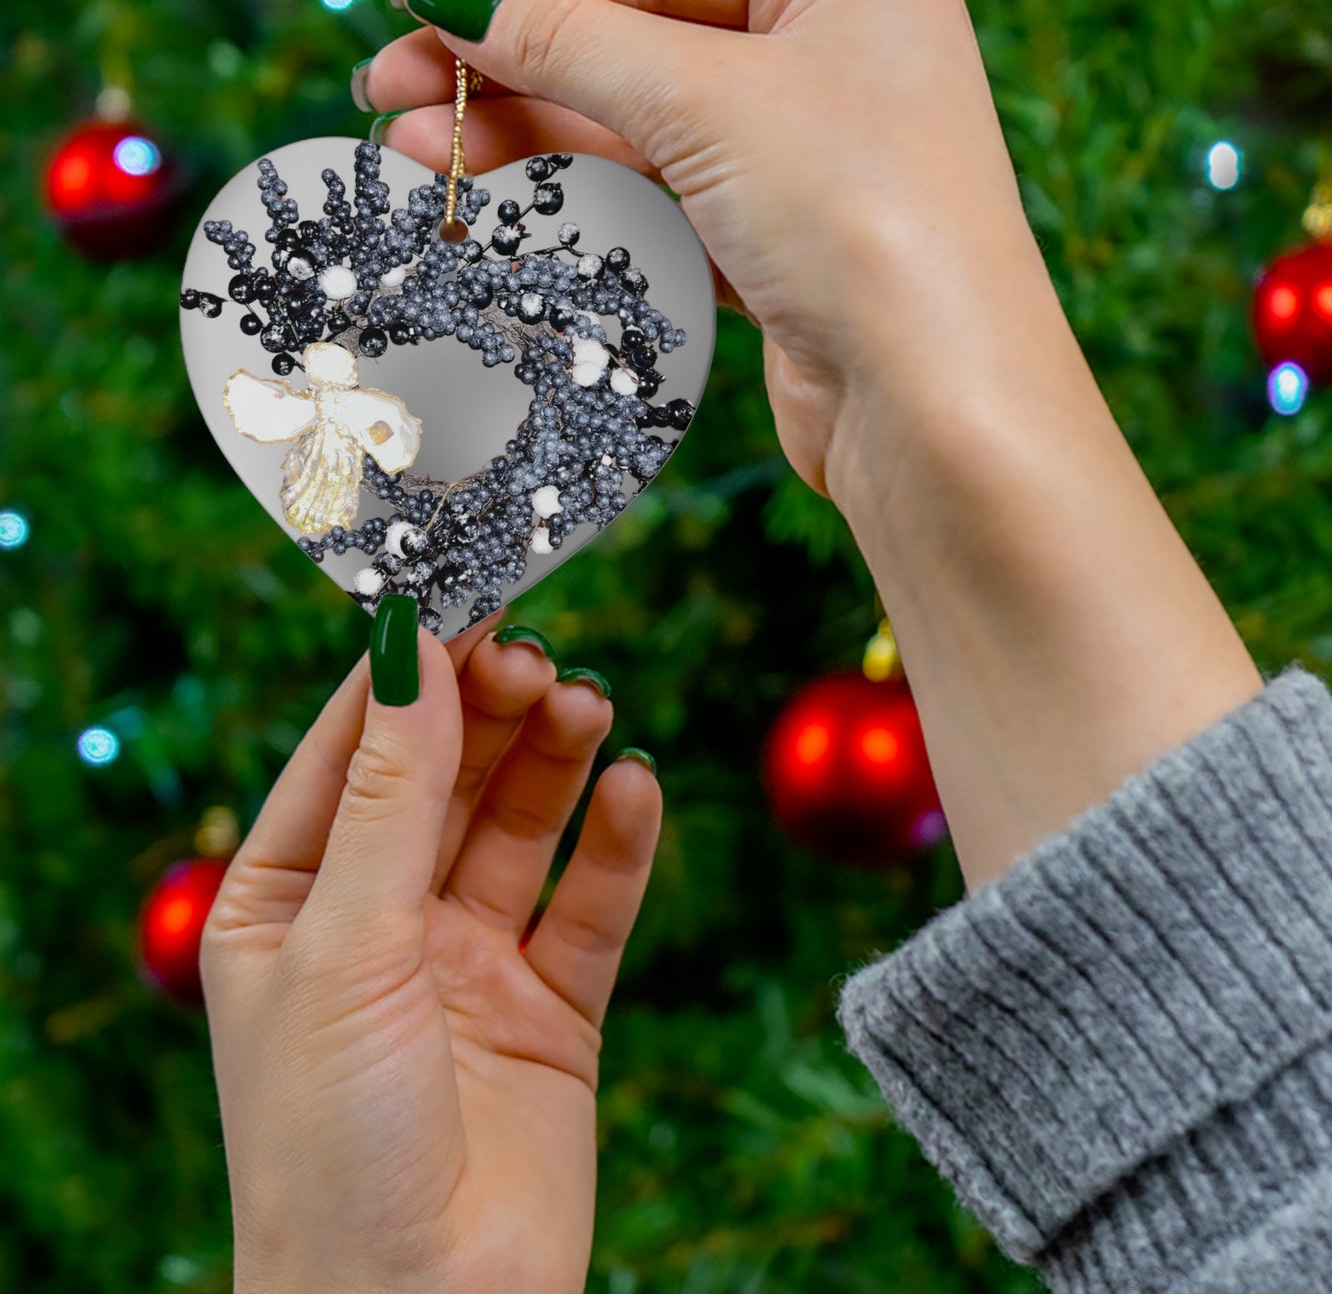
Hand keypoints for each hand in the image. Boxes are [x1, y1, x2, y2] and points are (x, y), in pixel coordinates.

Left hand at [201, 610, 660, 1293]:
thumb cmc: (330, 1144)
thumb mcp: (345, 944)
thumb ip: (391, 796)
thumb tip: (410, 650)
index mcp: (289, 903)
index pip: (351, 753)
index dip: (407, 674)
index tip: (463, 595)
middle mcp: (380, 923)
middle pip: (446, 778)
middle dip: (489, 712)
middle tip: (537, 655)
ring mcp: (469, 963)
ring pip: (521, 827)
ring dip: (555, 761)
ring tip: (588, 705)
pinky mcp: (552, 1008)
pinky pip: (591, 904)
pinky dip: (617, 844)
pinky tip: (635, 788)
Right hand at [364, 0, 1261, 889]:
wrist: (938, 409)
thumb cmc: (862, 219)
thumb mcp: (706, 101)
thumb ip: (569, 40)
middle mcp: (834, 53)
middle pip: (637, 38)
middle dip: (510, 65)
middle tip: (389, 88)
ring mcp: (808, 155)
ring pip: (640, 126)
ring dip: (528, 137)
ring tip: (412, 151)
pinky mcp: (781, 245)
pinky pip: (661, 198)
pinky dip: (582, 197)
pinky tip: (494, 200)